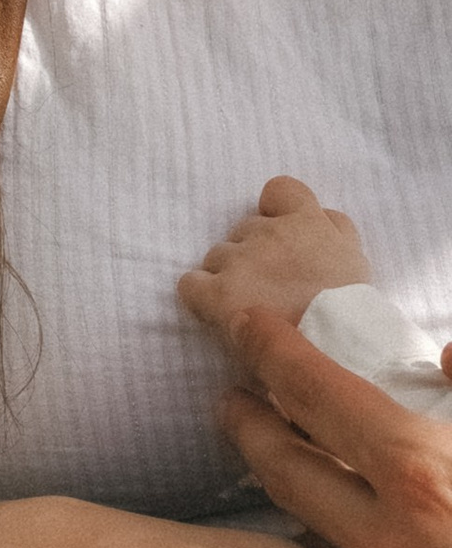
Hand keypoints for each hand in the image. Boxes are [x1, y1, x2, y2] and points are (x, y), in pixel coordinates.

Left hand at [177, 174, 370, 343]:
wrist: (338, 357)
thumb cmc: (351, 316)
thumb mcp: (357, 262)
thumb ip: (336, 232)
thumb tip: (319, 216)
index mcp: (308, 223)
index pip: (281, 190)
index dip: (275, 211)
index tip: (281, 238)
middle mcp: (270, 234)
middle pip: (245, 230)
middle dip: (253, 254)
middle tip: (271, 288)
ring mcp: (241, 262)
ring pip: (217, 257)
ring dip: (228, 277)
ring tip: (251, 309)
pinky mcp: (217, 294)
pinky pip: (191, 285)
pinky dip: (199, 298)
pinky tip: (218, 317)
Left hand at [220, 302, 451, 547]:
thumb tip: (450, 351)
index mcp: (422, 470)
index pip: (315, 392)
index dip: (273, 348)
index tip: (244, 322)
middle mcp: (389, 537)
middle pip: (284, 465)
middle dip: (249, 422)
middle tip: (231, 394)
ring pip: (305, 529)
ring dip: (283, 487)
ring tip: (272, 455)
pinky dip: (324, 546)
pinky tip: (329, 535)